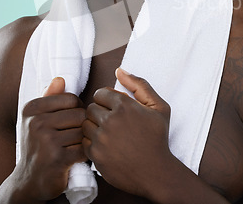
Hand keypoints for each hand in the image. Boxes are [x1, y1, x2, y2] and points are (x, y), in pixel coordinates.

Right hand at [14, 77, 86, 201]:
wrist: (28, 180)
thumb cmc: (37, 145)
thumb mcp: (37, 119)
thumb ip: (49, 98)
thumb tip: (60, 78)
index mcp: (32, 108)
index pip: (71, 98)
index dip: (76, 109)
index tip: (70, 120)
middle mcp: (37, 123)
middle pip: (80, 114)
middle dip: (81, 126)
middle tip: (74, 136)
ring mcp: (47, 141)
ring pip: (83, 131)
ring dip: (83, 140)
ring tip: (73, 146)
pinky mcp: (57, 159)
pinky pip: (84, 148)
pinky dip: (84, 153)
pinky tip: (75, 157)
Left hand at [82, 68, 173, 197]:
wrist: (156, 172)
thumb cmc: (158, 138)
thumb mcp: (158, 107)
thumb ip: (139, 85)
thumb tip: (119, 70)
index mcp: (124, 106)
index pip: (100, 93)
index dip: (107, 100)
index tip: (115, 109)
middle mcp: (110, 120)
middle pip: (91, 108)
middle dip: (100, 113)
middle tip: (112, 122)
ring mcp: (101, 139)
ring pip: (85, 124)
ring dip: (94, 127)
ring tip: (108, 134)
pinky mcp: (95, 155)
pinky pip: (84, 141)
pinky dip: (92, 143)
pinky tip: (106, 145)